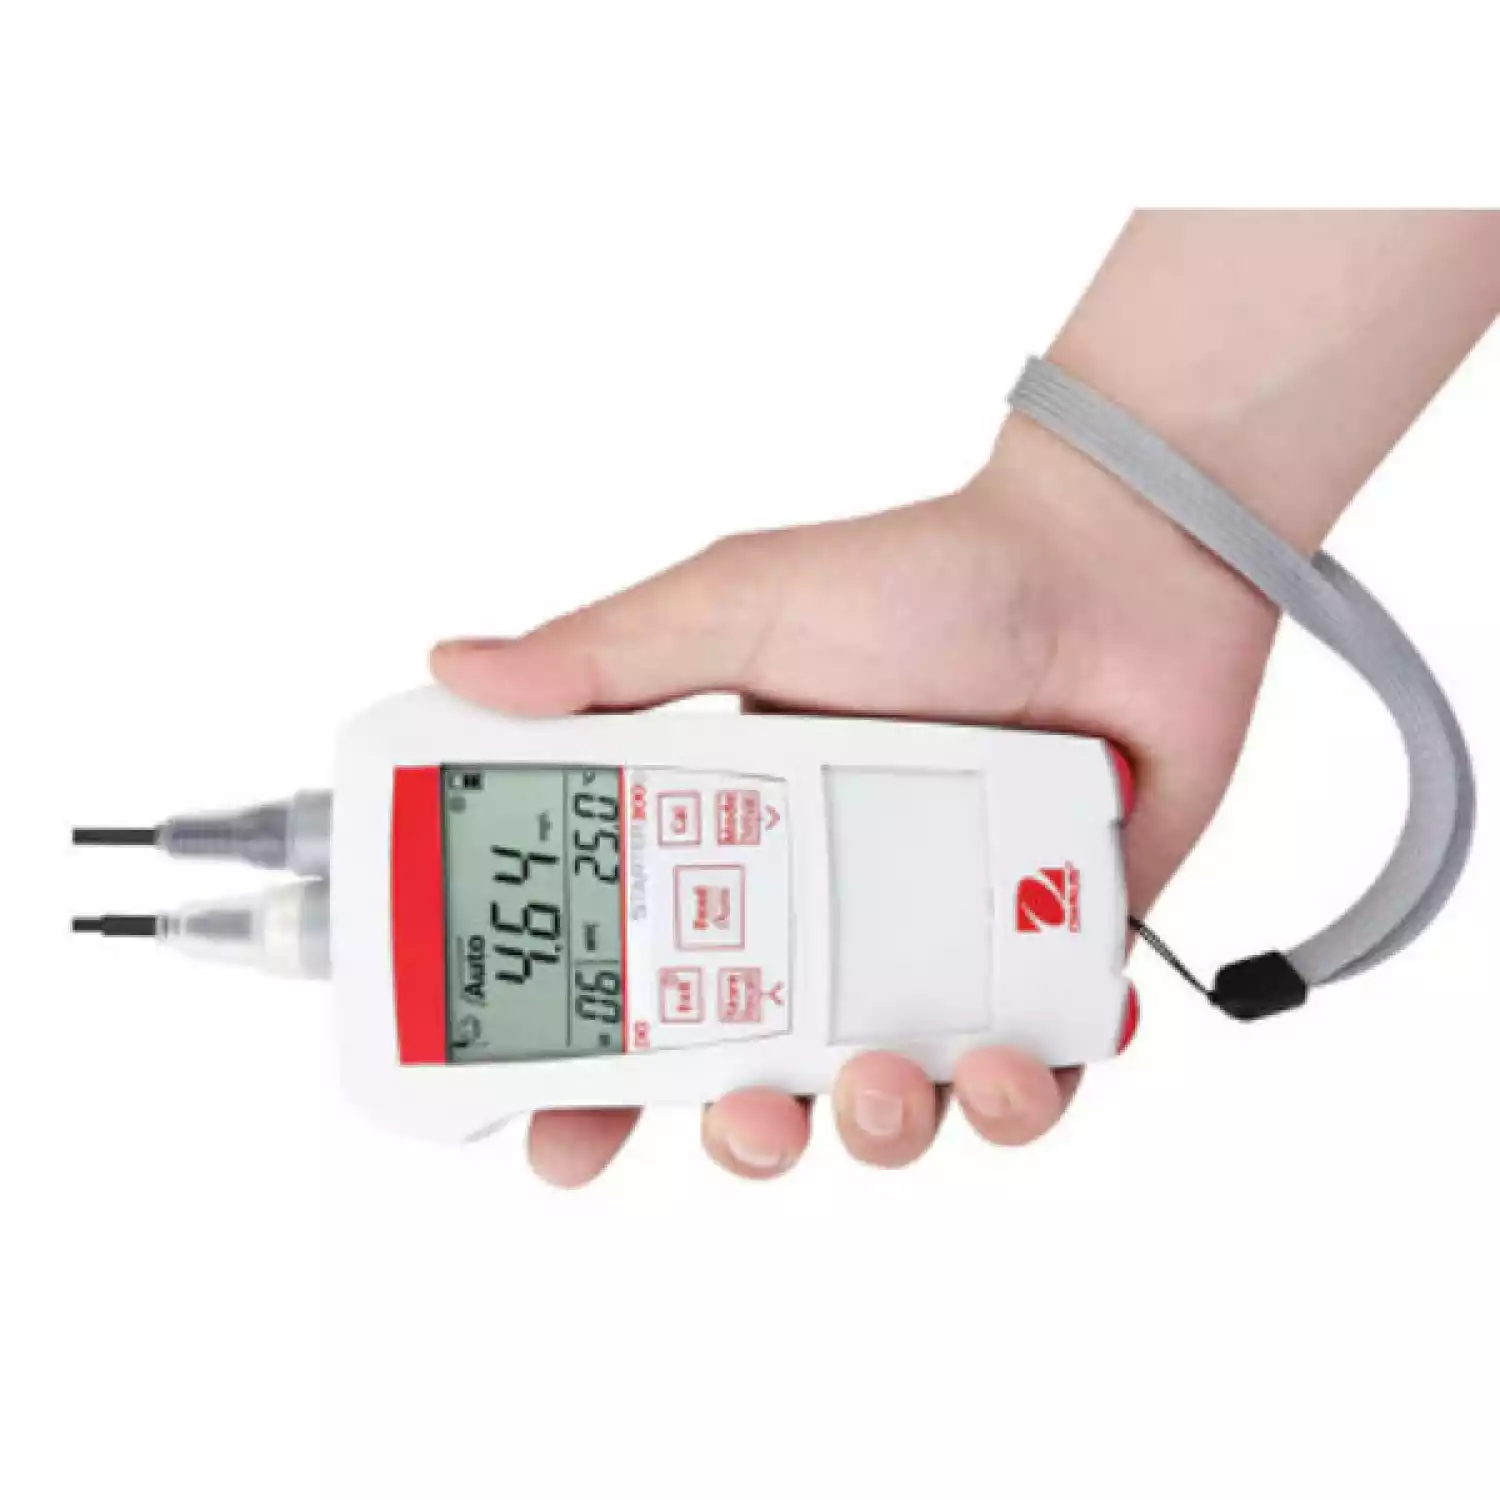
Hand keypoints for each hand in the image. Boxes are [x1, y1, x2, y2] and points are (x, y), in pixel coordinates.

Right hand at [432, 418, 1278, 1183]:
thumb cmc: (927, 578)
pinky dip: (1018, 1102)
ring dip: (878, 1131)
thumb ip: (607, 658)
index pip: (643, 982)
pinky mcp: (1044, 966)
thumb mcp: (744, 608)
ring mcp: (936, 948)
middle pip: (755, 1075)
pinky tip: (1013, 1060)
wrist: (1119, 568)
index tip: (556, 1139)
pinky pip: (1026, 1086)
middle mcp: (830, 913)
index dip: (593, 1076)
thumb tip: (455, 671)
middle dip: (737, 1135)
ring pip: (887, 1108)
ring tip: (889, 1082)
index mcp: (735, 844)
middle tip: (743, 1117)